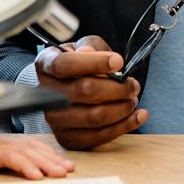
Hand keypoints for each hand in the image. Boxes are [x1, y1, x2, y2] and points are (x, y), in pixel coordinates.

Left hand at [0, 135, 74, 183]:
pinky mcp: (5, 144)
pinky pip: (30, 145)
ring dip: (50, 157)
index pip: (11, 155)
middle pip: (27, 150)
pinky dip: (45, 151)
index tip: (38, 177)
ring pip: (31, 146)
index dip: (26, 165)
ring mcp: (3, 142)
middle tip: (63, 173)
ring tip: (67, 168)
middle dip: (47, 162)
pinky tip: (56, 158)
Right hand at [33, 35, 146, 150]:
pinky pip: (99, 136)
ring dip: (122, 108)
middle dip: (117, 88)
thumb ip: (90, 47)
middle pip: (84, 91)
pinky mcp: (67, 138)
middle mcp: (45, 94)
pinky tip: (138, 116)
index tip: (118, 62)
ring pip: (94, 116)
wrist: (70, 85)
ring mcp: (54, 119)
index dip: (94, 63)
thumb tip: (90, 54)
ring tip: (133, 99)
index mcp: (46, 64)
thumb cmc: (80, 63)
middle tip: (133, 85)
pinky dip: (124, 126)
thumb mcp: (85, 45)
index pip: (65, 65)